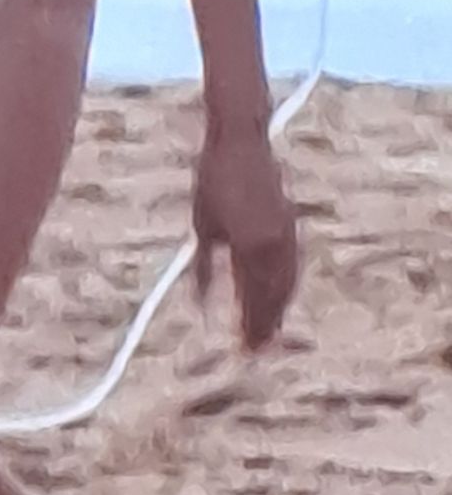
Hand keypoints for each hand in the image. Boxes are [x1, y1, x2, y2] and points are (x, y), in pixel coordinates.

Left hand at [193, 126, 297, 350]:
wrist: (243, 143)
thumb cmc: (214, 181)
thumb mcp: (203, 228)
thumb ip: (204, 269)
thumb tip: (201, 304)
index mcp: (250, 249)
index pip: (253, 298)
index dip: (250, 326)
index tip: (246, 351)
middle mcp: (274, 246)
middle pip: (274, 295)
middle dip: (267, 324)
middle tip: (259, 350)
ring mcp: (287, 235)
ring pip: (287, 282)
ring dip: (279, 308)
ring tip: (271, 332)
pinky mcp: (291, 224)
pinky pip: (293, 265)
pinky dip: (287, 286)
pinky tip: (281, 295)